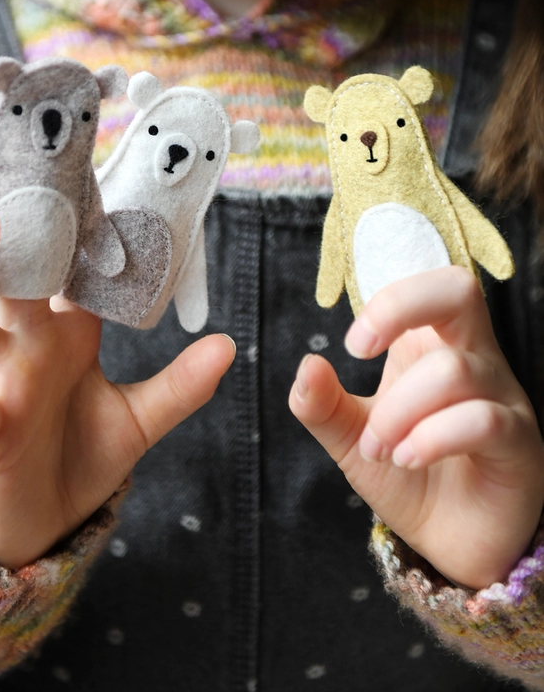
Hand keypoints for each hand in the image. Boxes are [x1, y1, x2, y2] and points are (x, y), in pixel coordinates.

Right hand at [0, 208, 235, 568]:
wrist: (42, 522)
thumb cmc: (81, 458)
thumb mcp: (139, 419)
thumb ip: (180, 385)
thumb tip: (228, 345)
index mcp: (64, 335)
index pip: (69, 270)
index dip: (80, 229)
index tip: (97, 182)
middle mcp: (24, 347)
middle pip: (13, 274)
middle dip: (19, 226)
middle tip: (36, 174)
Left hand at [289, 266, 543, 588]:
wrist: (453, 542)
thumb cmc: (407, 475)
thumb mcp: (351, 438)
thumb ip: (322, 404)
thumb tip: (307, 364)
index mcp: (432, 345)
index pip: (429, 283)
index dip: (389, 301)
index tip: (354, 346)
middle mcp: (473, 358)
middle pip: (459, 288)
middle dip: (399, 308)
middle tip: (360, 355)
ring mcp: (502, 397)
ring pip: (452, 370)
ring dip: (398, 411)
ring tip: (380, 449)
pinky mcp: (519, 441)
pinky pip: (482, 419)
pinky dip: (432, 438)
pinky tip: (408, 458)